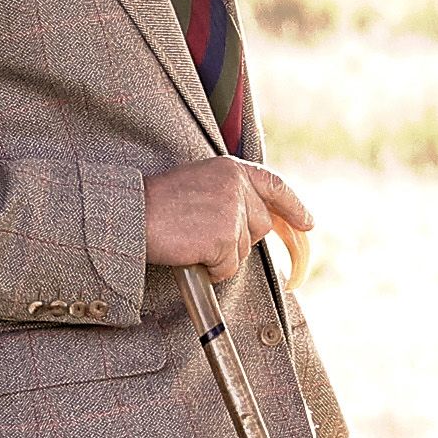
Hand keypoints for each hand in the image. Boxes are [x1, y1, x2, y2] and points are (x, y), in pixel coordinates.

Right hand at [142, 157, 314, 273]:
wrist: (129, 214)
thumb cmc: (155, 204)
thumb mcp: (199, 185)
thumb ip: (229, 194)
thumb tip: (255, 221)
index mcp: (231, 169)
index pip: (274, 185)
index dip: (294, 206)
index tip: (308, 224)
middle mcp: (237, 185)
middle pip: (260, 225)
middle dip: (238, 239)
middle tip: (203, 237)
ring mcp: (232, 211)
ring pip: (243, 249)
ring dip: (219, 255)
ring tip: (188, 239)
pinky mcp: (224, 236)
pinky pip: (227, 267)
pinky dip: (209, 268)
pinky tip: (188, 252)